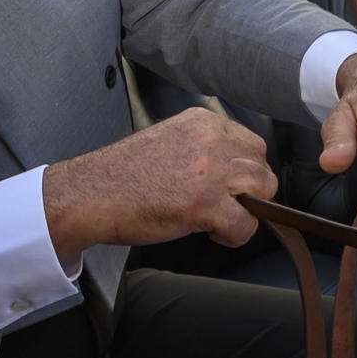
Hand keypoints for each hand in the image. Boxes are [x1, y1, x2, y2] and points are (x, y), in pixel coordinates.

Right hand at [42, 107, 276, 264]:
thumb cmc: (124, 174)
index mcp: (204, 121)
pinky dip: (234, 236)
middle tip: (225, 205)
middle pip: (261, 164)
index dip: (242, 170)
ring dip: (246, 210)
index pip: (250, 143)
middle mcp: (213, 139)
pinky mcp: (206, 202)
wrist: (92, 193)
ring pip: (263, 190)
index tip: (226, 186)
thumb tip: (231, 168)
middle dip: (250, 189)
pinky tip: (211, 233)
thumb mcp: (171, 139)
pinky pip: (246, 224)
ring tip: (219, 219)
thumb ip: (203, 147)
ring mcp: (212, 170)